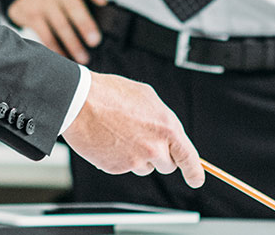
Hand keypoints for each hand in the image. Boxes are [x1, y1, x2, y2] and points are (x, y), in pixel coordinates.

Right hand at [7, 0, 104, 63]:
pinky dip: (55, 49)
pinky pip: (45, 35)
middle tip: (95, 41)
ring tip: (84, 59)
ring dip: (72, 44)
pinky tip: (64, 58)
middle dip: (85, 24)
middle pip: (73, 6)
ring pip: (60, 25)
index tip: (104, 1)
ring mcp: (43, 1)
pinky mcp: (31, 15)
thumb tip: (112, 18)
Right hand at [63, 72, 204, 187]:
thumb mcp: (147, 97)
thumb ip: (163, 119)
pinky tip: (109, 139)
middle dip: (160, 157)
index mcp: (166, 127)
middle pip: (167, 166)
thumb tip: (169, 133)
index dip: (195, 172)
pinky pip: (124, 168)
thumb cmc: (110, 94)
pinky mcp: (116, 168)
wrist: (79, 102)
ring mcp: (135, 160)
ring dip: (138, 157)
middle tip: (144, 140)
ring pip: (145, 167)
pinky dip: (119, 158)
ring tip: (121, 134)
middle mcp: (154, 148)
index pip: (189, 157)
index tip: (196, 179)